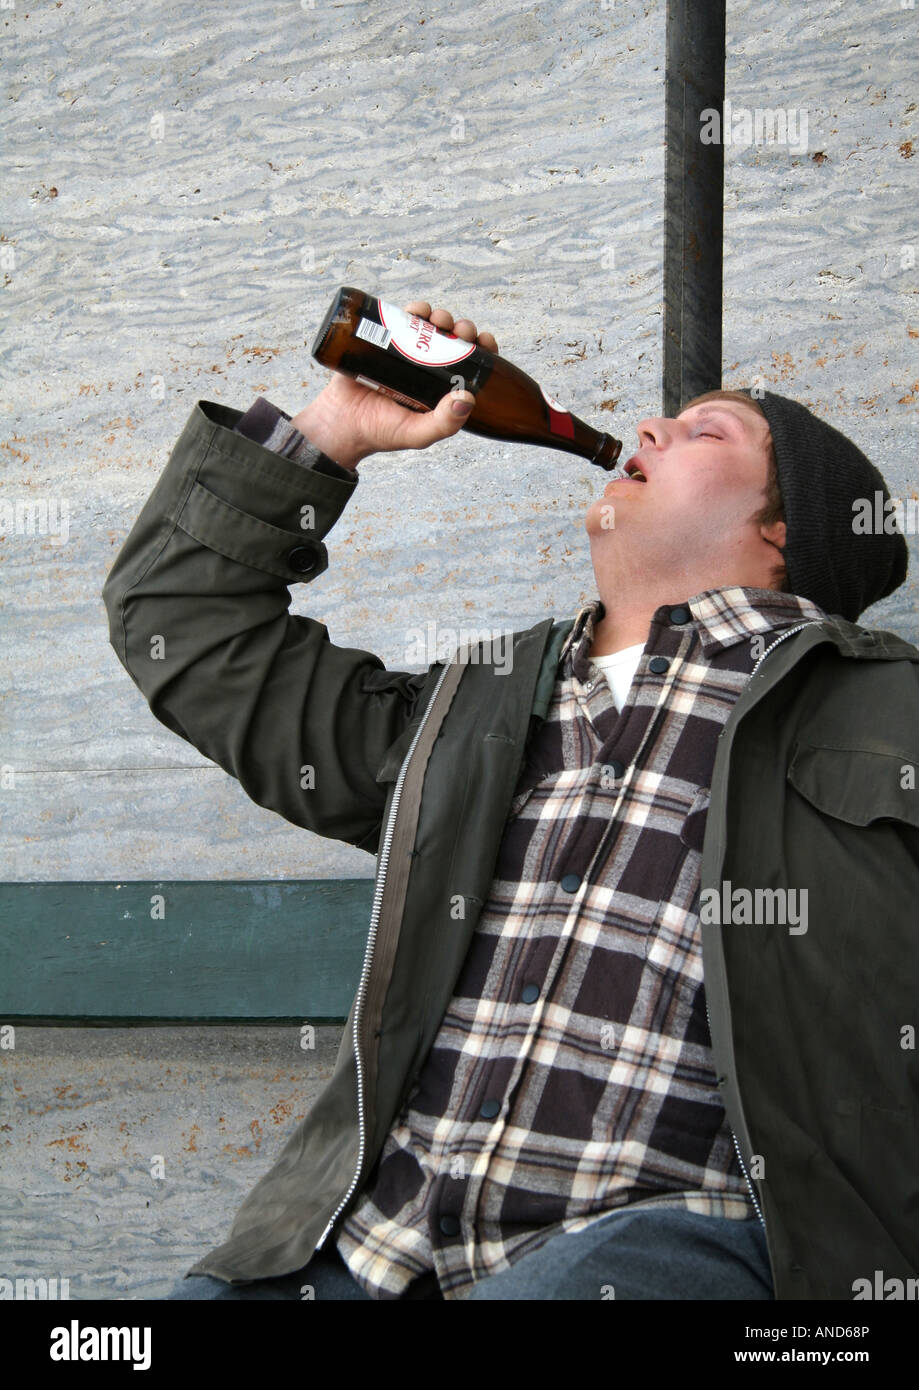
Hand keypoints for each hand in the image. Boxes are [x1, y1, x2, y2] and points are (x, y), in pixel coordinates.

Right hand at [291, 301, 498, 469]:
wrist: (340, 423)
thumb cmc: (380, 432)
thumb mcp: (417, 434)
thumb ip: (444, 424)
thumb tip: (468, 399)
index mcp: (440, 389)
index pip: (469, 364)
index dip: (481, 348)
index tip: (483, 340)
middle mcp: (426, 369)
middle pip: (452, 340)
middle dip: (461, 328)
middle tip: (458, 330)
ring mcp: (404, 353)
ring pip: (429, 326)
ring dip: (439, 316)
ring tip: (437, 320)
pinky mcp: (381, 341)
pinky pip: (400, 319)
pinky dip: (412, 310)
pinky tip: (417, 310)